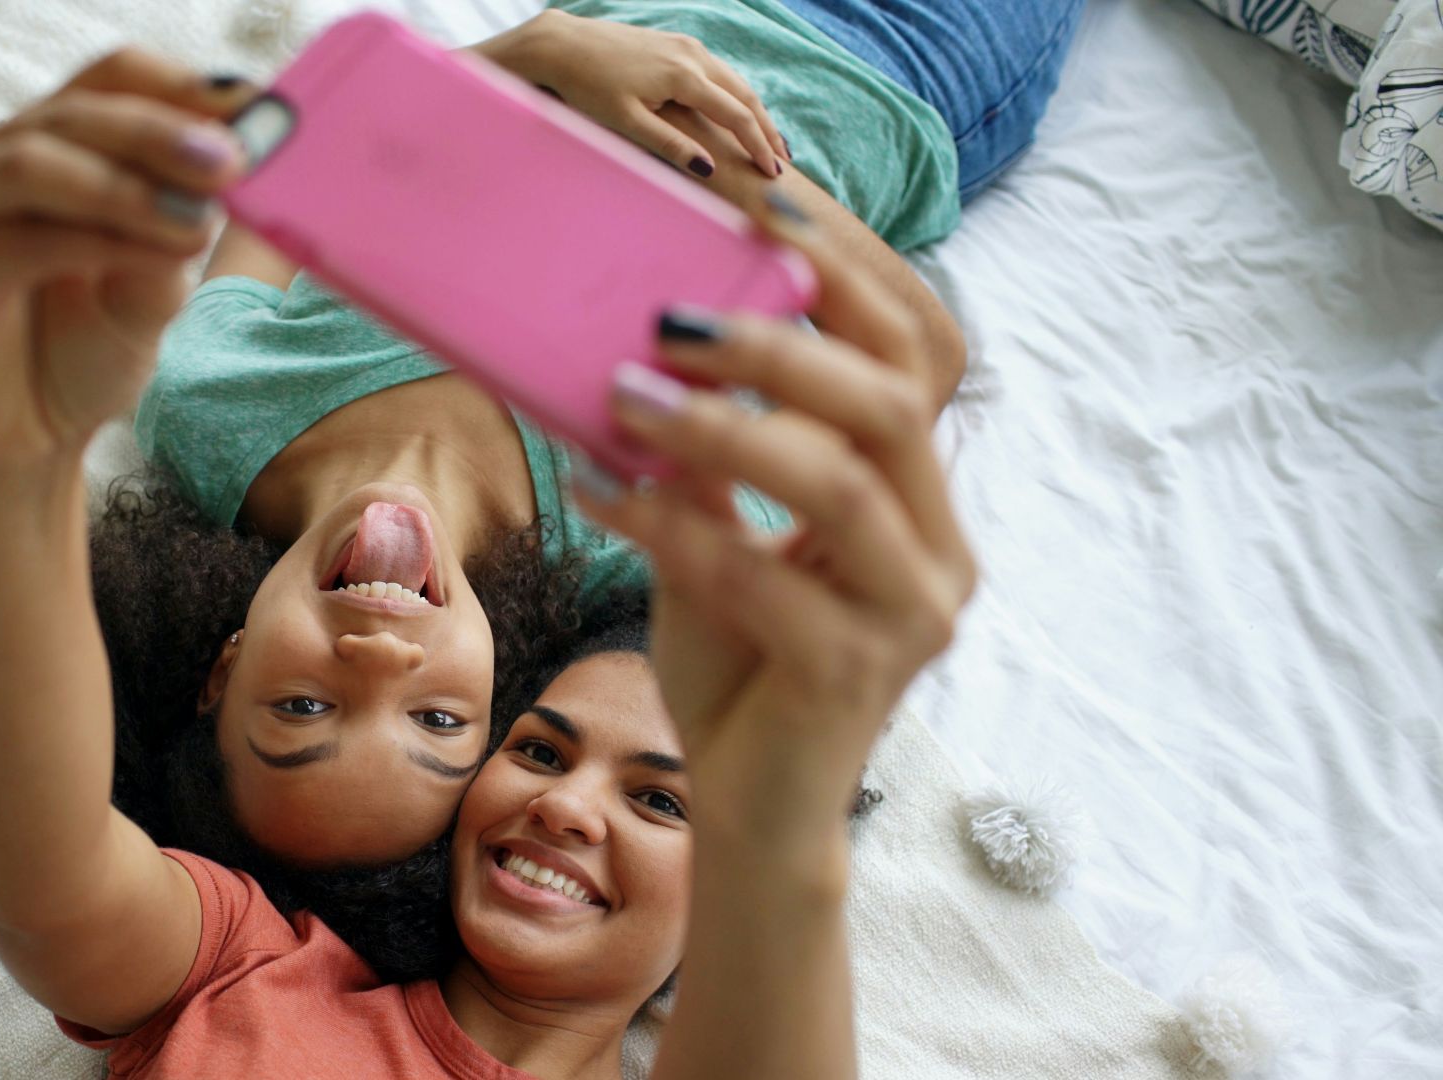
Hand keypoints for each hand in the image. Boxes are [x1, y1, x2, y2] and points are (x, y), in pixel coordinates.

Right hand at [0, 49, 252, 467]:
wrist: (32, 435)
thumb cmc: (89, 347)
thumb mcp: (160, 281)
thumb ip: (184, 222)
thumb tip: (230, 168)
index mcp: (51, 138)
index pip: (113, 77)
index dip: (183, 87)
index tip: (259, 113)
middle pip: (80, 110)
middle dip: (163, 135)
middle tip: (234, 163)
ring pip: (39, 161)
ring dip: (128, 188)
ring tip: (199, 222)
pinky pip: (24, 238)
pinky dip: (98, 242)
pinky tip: (156, 262)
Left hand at [472, 10, 786, 179]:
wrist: (564, 45)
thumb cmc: (589, 86)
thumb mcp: (627, 122)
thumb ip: (670, 144)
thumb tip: (708, 167)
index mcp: (684, 76)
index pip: (736, 115)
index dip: (757, 146)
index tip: (772, 174)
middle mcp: (693, 55)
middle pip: (745, 96)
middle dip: (767, 131)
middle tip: (783, 163)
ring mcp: (686, 45)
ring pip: (735, 81)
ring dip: (755, 112)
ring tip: (769, 142)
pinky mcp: (676, 43)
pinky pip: (718, 72)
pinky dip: (735, 95)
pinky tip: (738, 112)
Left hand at [574, 230, 975, 827]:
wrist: (752, 806)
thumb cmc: (742, 662)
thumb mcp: (725, 535)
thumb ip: (715, 456)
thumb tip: (649, 339)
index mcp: (921, 495)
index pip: (922, 351)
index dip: (853, 267)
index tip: (762, 201)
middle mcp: (939, 545)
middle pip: (895, 401)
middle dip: (778, 343)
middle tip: (668, 313)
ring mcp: (912, 612)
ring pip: (841, 481)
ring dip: (719, 427)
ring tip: (619, 393)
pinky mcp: (856, 673)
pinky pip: (763, 577)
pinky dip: (670, 526)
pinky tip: (596, 493)